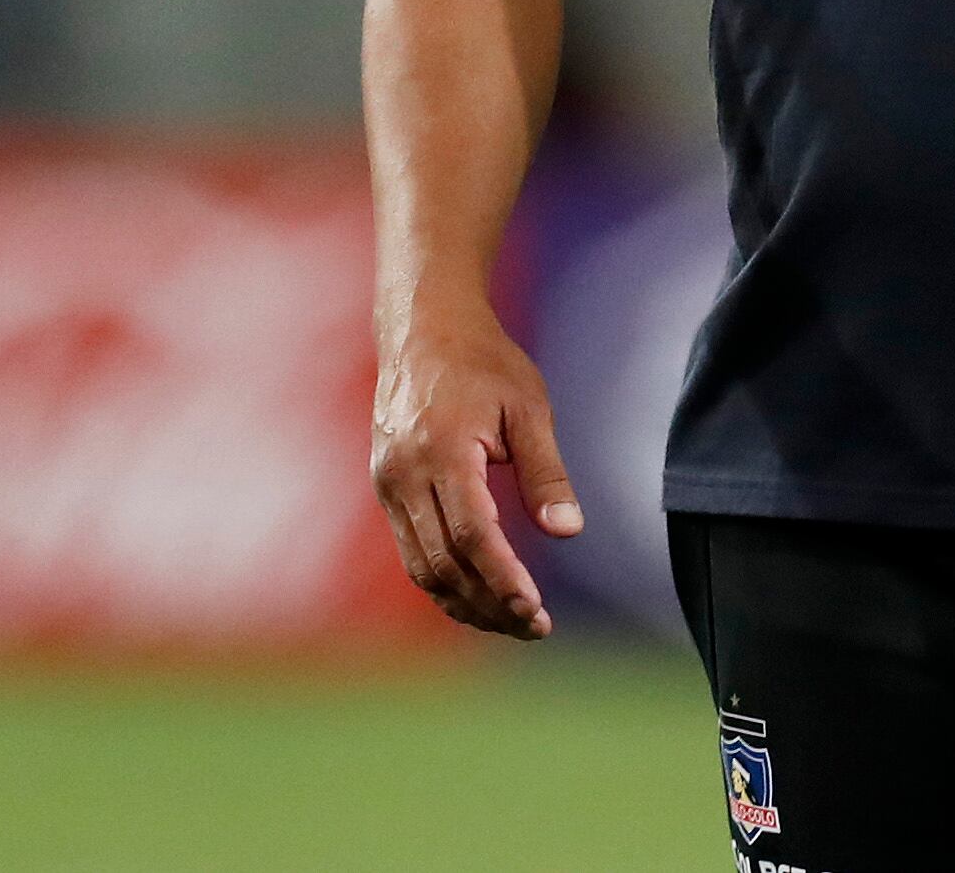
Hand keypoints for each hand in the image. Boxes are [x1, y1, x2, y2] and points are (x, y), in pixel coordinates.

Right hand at [371, 317, 583, 637]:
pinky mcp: (386, 489)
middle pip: (445, 563)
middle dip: (490, 604)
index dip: (504, 580)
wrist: (423, 328)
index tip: (536, 612)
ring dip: (466, 603)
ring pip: (423, 567)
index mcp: (442, 452)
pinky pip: (412, 551)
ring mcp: (388, 485)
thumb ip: (546, 473)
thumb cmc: (483, 362)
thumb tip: (568, 532)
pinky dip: (444, 581)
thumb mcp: (527, 407)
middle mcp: (405, 476)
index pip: (472, 536)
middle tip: (536, 626)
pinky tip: (479, 595)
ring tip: (513, 621)